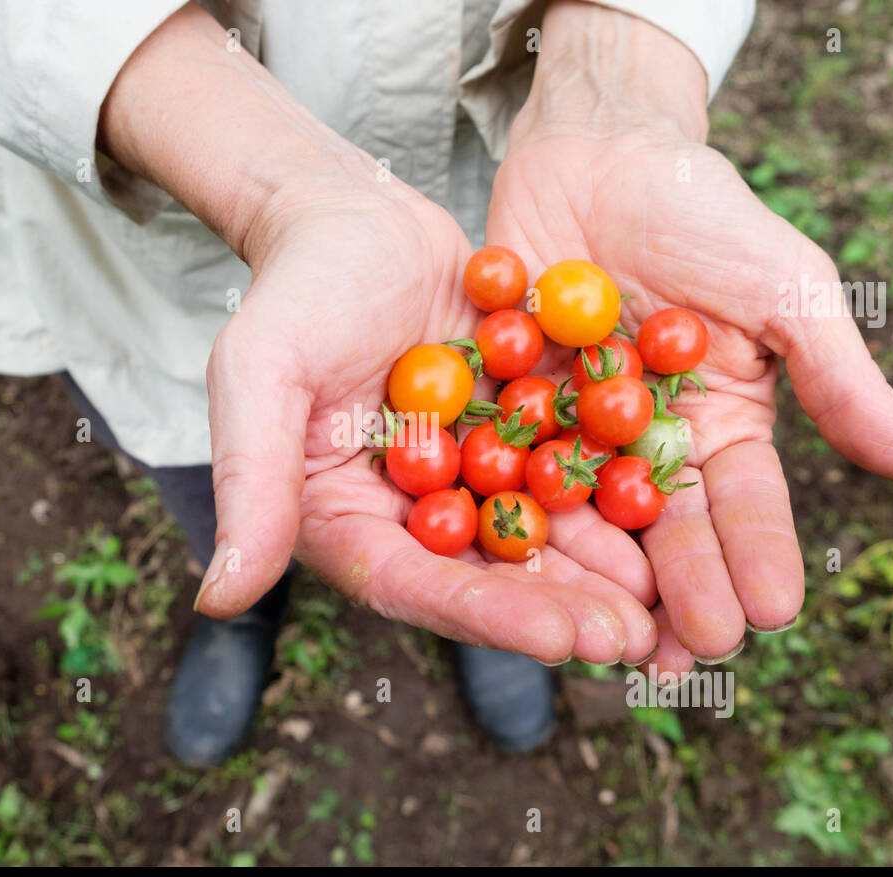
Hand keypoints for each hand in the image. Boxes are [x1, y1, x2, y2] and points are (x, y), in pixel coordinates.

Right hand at [99, 5, 655, 662]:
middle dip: (562, 609)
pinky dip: (616, 494)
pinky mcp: (512, 436)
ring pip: (540, 536)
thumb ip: (249, 484)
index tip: (561, 638)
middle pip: (487, 577)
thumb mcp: (259, 376)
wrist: (353, 220)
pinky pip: (568, 471)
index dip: (488, 616)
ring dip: (604, 569)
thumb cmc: (293, 293)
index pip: (413, 586)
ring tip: (672, 599)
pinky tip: (675, 514)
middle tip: (635, 638)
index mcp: (344, 523)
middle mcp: (408, 518)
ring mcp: (465, 480)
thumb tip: (216, 599)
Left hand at [485, 4, 892, 666]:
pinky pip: (506, 467)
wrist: (598, 151)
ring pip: (584, 518)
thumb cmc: (706, 212)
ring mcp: (573, 433)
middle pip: (662, 531)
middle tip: (682, 655)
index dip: (757, 556)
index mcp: (719, 428)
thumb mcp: (786, 289)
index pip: (743, 505)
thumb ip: (840, 380)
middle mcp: (646, 445)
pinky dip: (507, 512)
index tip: (768, 612)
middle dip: (677, 591)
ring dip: (593, 579)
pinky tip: (508, 563)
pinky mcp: (507, 410)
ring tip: (600, 637)